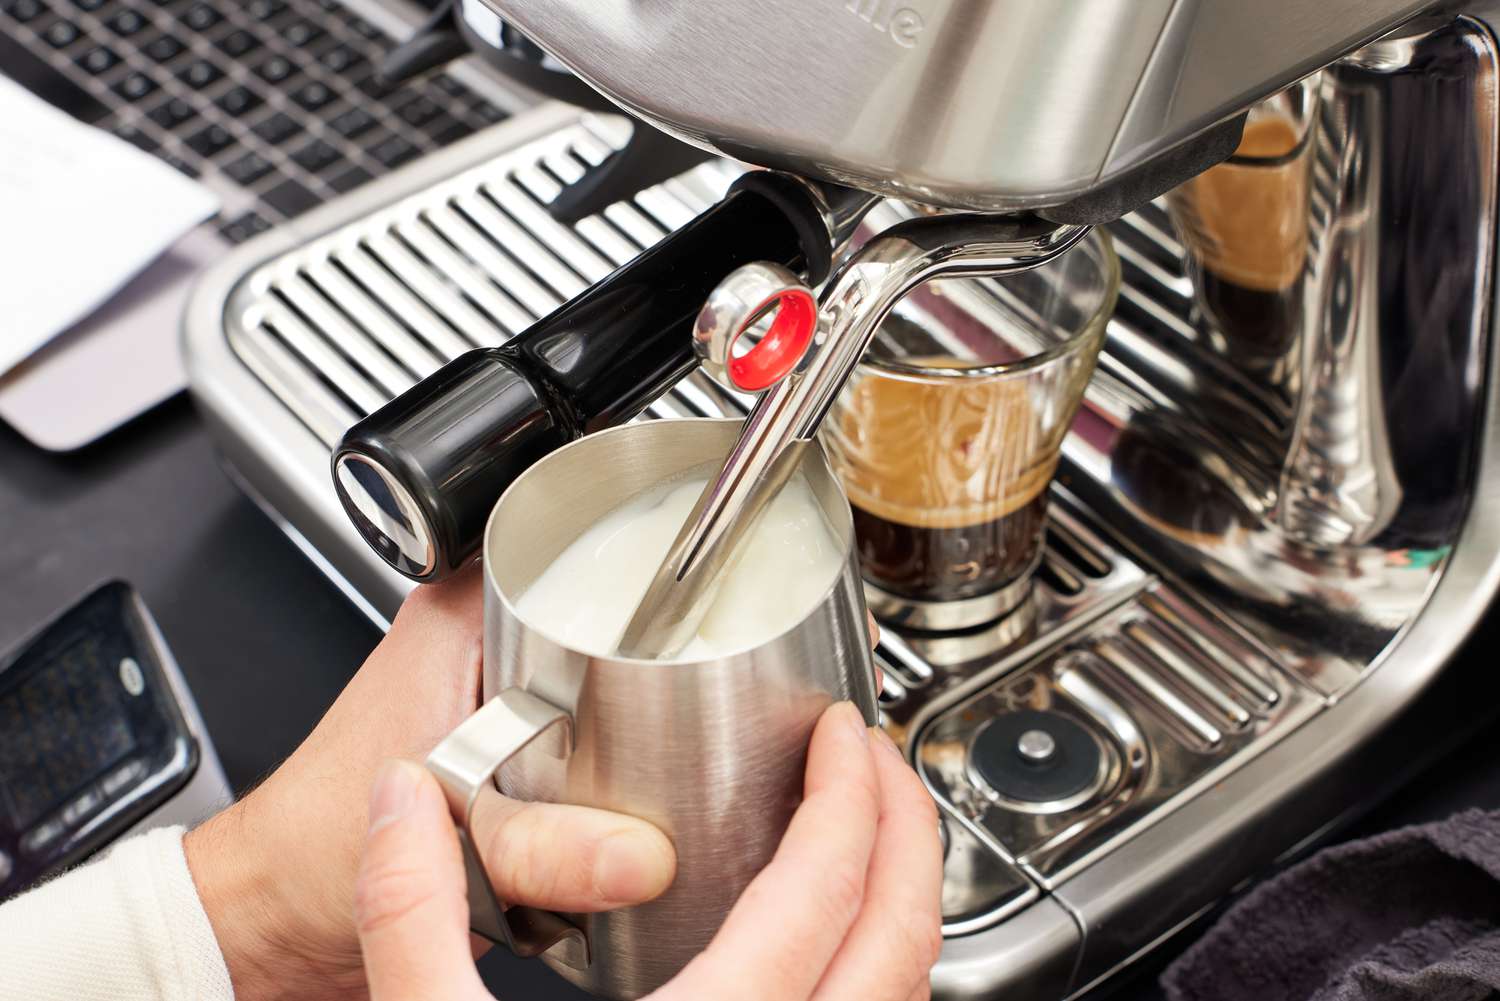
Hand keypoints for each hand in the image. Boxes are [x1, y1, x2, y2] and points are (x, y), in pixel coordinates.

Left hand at [183, 567, 676, 1000]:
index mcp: (457, 616)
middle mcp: (469, 643)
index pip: (584, 563)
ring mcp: (482, 699)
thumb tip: (640, 851)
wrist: (276, 916)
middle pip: (604, 638)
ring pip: (595, 702)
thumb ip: (549, 845)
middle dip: (643, 692)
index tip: (689, 643)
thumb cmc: (311, 847)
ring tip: (632, 779)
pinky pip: (572, 753)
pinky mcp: (490, 753)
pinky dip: (590, 788)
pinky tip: (596, 813)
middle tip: (670, 733)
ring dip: (617, 749)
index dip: (647, 601)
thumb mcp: (450, 838)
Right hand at [355, 701, 943, 1000]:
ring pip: (908, 997)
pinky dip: (885, 972)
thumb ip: (412, 920)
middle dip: (907, 825)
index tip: (841, 733)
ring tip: (866, 836)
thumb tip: (405, 803)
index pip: (823, 889)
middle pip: (903, 934)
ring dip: (903, 900)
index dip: (850, 791)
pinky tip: (836, 948)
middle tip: (877, 761)